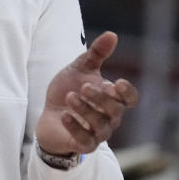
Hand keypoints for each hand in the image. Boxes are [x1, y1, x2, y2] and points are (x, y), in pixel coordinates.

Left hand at [35, 31, 138, 155]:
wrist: (48, 116)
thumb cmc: (68, 91)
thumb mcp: (79, 69)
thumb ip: (96, 54)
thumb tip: (112, 34)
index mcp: (112, 99)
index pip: (130, 99)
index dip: (127, 92)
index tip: (117, 82)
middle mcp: (110, 118)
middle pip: (115, 110)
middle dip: (100, 98)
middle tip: (83, 86)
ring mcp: (98, 133)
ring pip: (100, 125)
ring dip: (85, 110)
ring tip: (70, 97)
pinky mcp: (83, 145)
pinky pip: (85, 140)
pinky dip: (75, 127)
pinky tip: (64, 115)